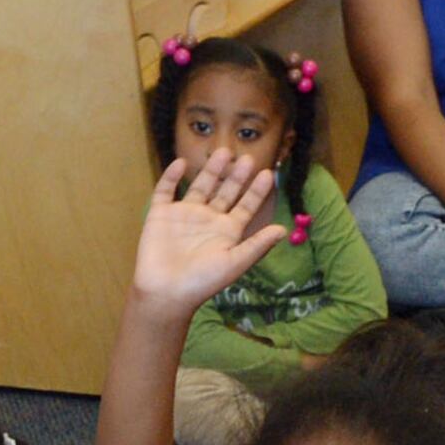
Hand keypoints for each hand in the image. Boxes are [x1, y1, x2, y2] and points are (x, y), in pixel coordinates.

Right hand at [131, 153, 286, 313]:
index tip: (268, 173)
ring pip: (200, 186)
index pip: (245, 207)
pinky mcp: (161, 214)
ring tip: (224, 152)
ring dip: (211, 170)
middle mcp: (207, 220)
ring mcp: (184, 215)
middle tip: (247, 157)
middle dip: (236, 176)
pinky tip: (181, 163)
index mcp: (226, 232)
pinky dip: (171, 176)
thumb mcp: (235, 263)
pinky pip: (166, 190)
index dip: (256, 191)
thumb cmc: (203, 281)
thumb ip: (257, 245)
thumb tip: (283, 230)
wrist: (166, 292)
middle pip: (225, 192)